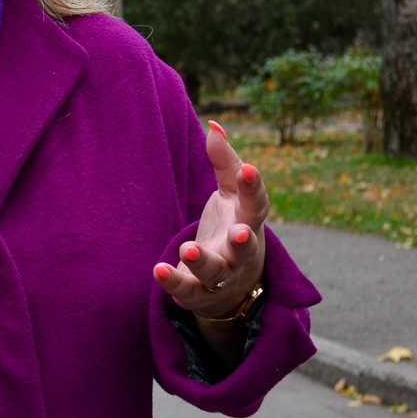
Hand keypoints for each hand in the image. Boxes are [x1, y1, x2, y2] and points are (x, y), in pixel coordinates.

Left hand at [152, 120, 268, 319]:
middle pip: (245, 247)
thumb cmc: (232, 226)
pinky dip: (174, 282)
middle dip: (244, 241)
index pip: (257, 205)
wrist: (232, 284)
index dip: (254, 188)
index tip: (249, 169)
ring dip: (203, 262)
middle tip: (239, 232)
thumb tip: (213, 125)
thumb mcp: (231, 195)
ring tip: (188, 250)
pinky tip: (159, 270)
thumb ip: (225, 163)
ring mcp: (221, 275)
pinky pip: (187, 290)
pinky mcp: (198, 292)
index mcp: (249, 222)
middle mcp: (240, 252)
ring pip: (216, 272)